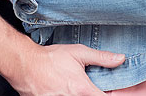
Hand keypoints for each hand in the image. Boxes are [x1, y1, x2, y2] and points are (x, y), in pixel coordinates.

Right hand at [9, 43, 125, 95]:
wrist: (24, 65)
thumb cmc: (50, 58)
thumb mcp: (78, 53)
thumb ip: (101, 58)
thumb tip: (121, 58)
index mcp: (83, 90)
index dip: (110, 95)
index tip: (107, 90)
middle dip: (93, 93)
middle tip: (87, 86)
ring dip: (79, 95)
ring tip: (72, 86)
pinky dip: (66, 95)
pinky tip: (64, 88)